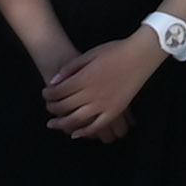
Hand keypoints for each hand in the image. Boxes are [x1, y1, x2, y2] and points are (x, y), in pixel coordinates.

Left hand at [47, 33, 164, 142]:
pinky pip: (97, 126)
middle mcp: (91, 94)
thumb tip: (53, 82)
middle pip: (64, 106)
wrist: (140, 55)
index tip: (46, 93)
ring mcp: (103, 104)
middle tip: (48, 107)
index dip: (48, 94)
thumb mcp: (89, 54)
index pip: (58, 92)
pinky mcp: (115, 111)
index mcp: (84, 79)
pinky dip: (84, 132)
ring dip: (62, 124)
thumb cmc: (115, 51)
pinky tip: (75, 134)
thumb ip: (70, 68)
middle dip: (52, 108)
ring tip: (53, 124)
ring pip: (77, 120)